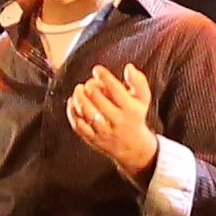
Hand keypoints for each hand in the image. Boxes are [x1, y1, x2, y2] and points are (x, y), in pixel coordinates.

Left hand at [66, 61, 158, 176]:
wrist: (133, 147)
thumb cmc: (135, 116)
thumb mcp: (143, 99)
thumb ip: (138, 82)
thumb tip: (129, 68)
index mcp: (131, 110)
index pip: (115, 90)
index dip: (104, 76)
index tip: (97, 70)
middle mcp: (117, 121)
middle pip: (98, 99)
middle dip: (90, 86)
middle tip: (89, 82)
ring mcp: (104, 131)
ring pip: (87, 112)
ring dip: (79, 97)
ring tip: (79, 89)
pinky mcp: (93, 139)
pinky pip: (79, 125)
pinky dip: (72, 112)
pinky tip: (72, 102)